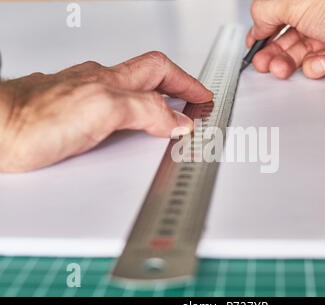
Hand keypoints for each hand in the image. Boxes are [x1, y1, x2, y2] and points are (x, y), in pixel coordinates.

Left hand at [0, 51, 212, 172]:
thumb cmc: (34, 121)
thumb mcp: (102, 111)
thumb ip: (144, 111)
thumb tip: (176, 120)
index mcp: (111, 80)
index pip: (161, 70)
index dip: (187, 82)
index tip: (203, 95)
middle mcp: (98, 85)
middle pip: (149, 77)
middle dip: (176, 87)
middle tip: (192, 101)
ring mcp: (84, 98)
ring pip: (130, 94)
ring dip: (155, 102)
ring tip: (168, 117)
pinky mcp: (72, 117)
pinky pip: (111, 111)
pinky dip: (130, 117)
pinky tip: (127, 128)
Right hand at [247, 0, 324, 79]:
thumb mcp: (294, 1)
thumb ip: (266, 11)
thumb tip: (256, 23)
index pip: (277, 13)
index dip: (262, 29)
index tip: (254, 43)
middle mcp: (321, 14)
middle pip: (287, 36)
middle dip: (272, 51)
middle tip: (263, 62)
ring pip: (301, 54)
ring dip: (287, 63)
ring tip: (281, 68)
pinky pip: (320, 66)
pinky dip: (315, 68)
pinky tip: (319, 64)